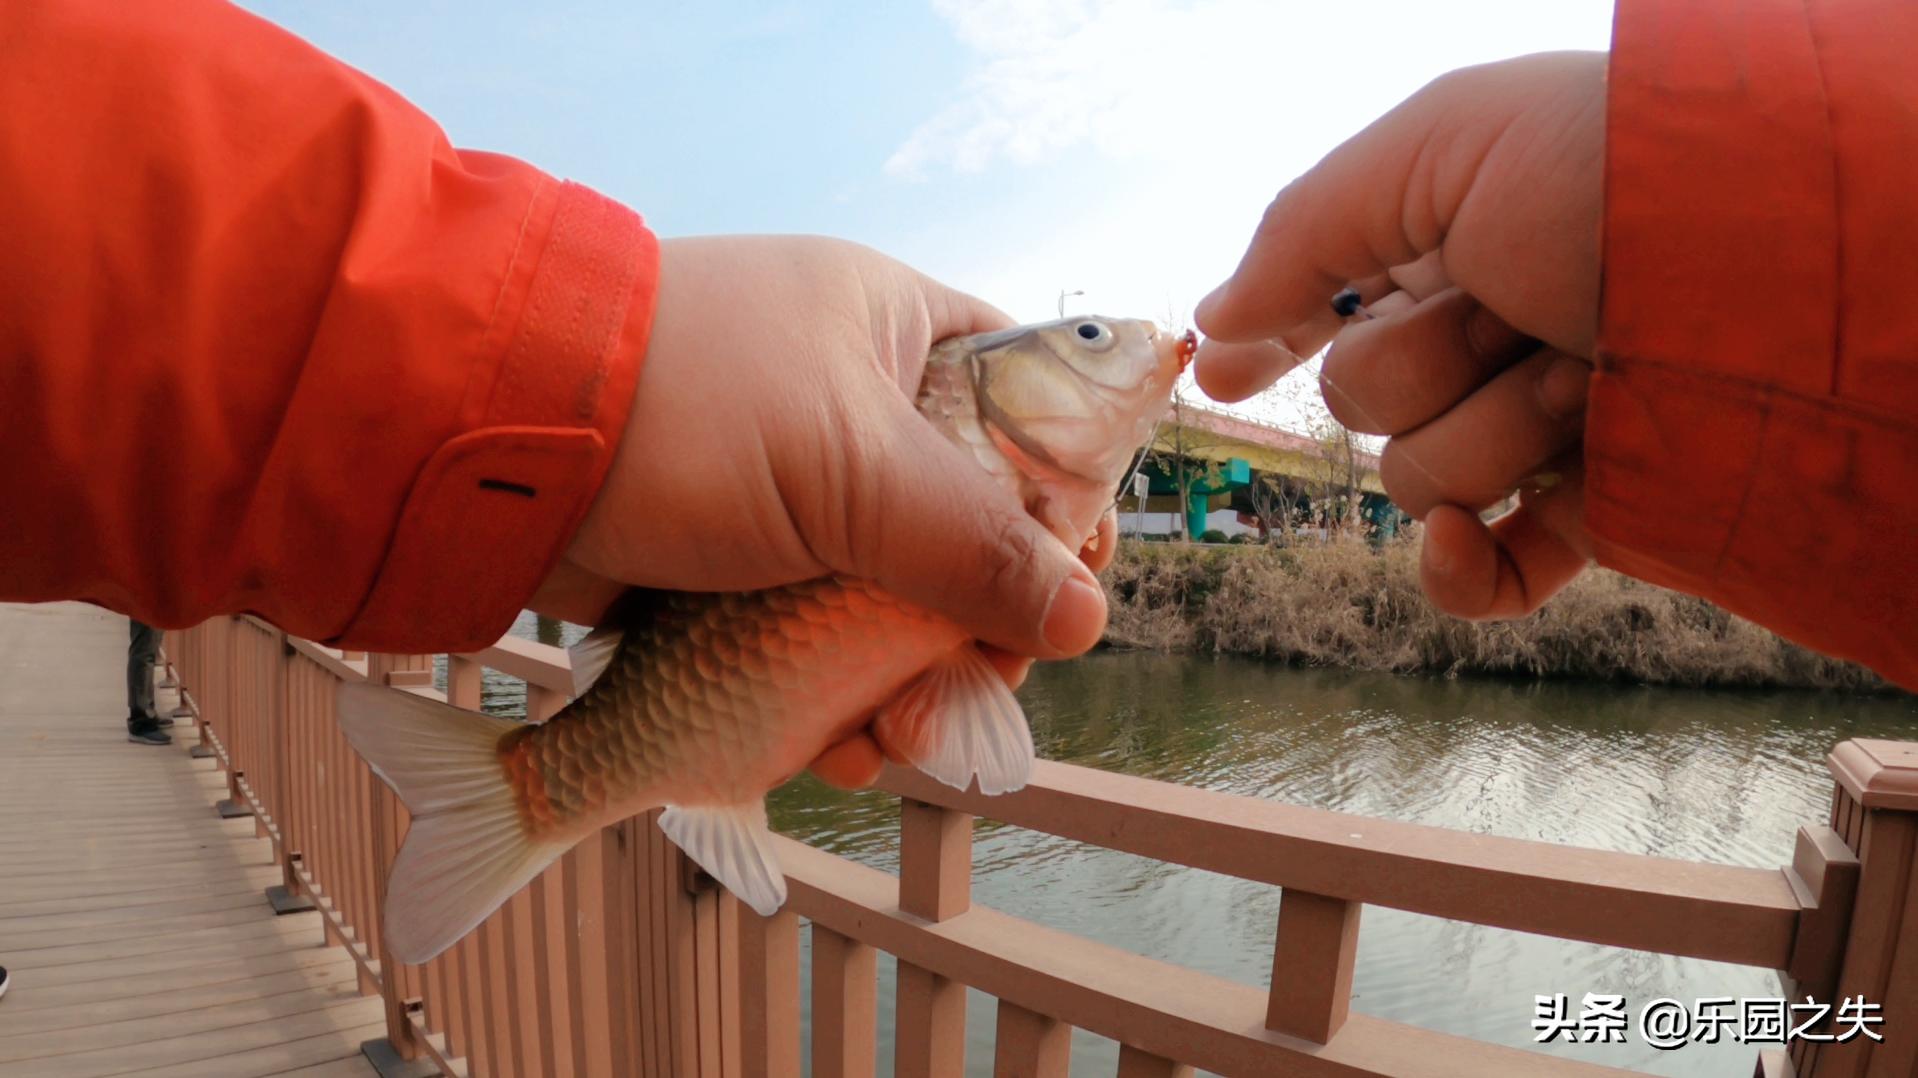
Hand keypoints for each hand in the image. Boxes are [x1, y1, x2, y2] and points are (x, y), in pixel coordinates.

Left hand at [526, 236, 1115, 784]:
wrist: (488, 448)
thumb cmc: (686, 412)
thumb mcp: (853, 471)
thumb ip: (976, 545)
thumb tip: (1088, 617)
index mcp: (895, 333)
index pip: (1025, 404)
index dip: (1064, 496)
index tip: (1074, 582)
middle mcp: (852, 408)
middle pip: (967, 529)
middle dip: (978, 626)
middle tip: (985, 685)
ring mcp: (789, 494)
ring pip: (890, 602)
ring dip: (907, 682)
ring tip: (900, 740)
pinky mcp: (733, 567)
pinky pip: (815, 640)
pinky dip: (832, 695)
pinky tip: (838, 747)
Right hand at [1193, 52, 1605, 620]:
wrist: (1775, 269)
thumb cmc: (1612, 172)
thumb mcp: (1440, 146)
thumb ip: (1305, 227)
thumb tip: (1216, 319)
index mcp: (1454, 243)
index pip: (1334, 305)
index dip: (1276, 338)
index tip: (1227, 377)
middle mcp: (1490, 339)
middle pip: (1363, 399)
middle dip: (1424, 357)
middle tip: (1513, 305)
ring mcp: (1534, 434)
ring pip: (1418, 478)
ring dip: (1489, 425)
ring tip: (1583, 370)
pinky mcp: (1583, 516)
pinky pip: (1480, 578)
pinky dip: (1458, 569)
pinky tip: (1459, 538)